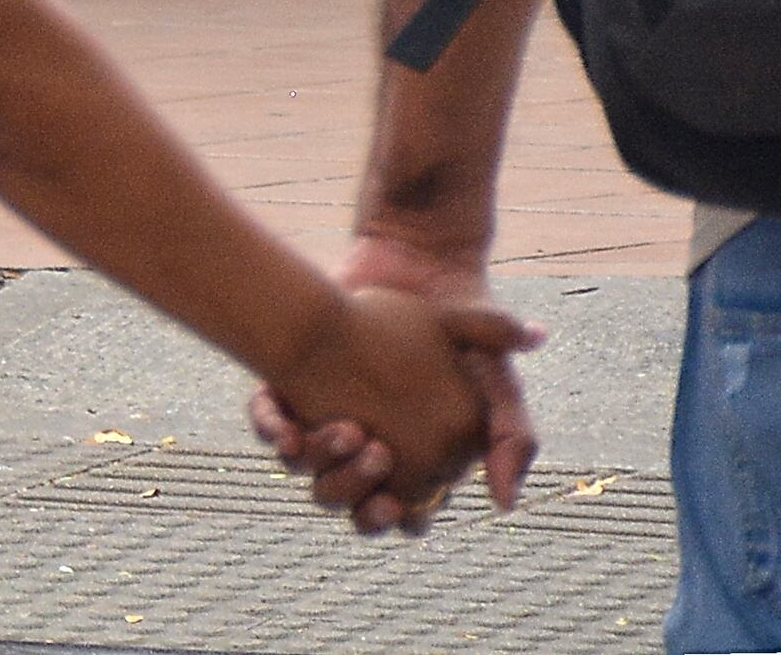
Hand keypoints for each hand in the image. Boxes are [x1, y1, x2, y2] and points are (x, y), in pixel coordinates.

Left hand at [244, 262, 540, 535]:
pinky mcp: (292, 381)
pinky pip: (268, 420)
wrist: (417, 263)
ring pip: (303, 467)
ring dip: (314, 461)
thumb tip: (504, 504)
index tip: (393, 503)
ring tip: (344, 430)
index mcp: (413, 455)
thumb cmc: (462, 329)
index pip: (397, 512)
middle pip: (343, 499)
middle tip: (365, 461)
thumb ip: (512, 438)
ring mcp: (326, 412)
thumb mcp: (497, 382)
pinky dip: (270, 426)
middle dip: (345, 494)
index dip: (391, 517)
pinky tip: (282, 425)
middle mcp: (365, 441)